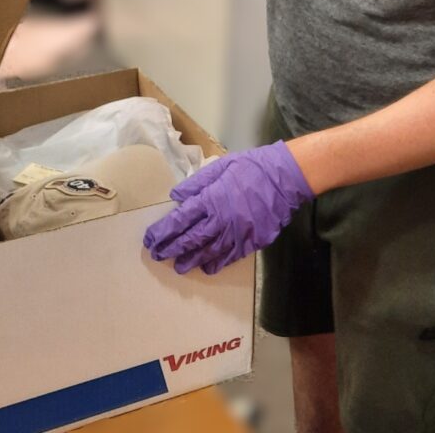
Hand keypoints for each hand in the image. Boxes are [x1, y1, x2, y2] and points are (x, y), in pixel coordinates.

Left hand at [143, 141, 314, 275]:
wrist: (284, 178)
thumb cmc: (251, 167)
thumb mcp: (221, 166)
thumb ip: (197, 183)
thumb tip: (176, 197)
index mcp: (211, 199)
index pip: (180, 220)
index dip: (163, 232)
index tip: (151, 239)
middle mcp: (220, 220)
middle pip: (190, 240)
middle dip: (171, 249)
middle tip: (158, 256)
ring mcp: (236, 234)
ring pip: (208, 253)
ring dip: (191, 261)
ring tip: (178, 267)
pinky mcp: (251, 242)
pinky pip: (230, 257)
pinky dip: (216, 264)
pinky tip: (207, 267)